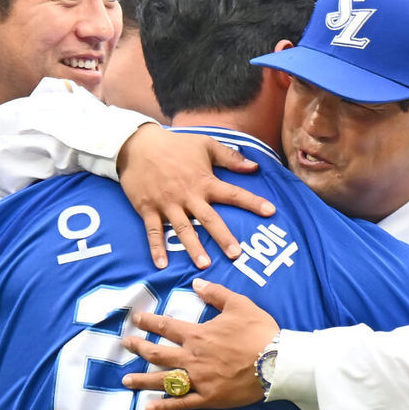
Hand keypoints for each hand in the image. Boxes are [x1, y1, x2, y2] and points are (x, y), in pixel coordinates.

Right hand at [117, 124, 275, 268]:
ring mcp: (167, 204)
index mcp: (204, 181)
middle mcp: (188, 196)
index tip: (270, 212)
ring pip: (183, 229)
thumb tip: (255, 167)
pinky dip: (156, 249)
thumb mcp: (206, 144)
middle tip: (236, 255)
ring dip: (193, 248)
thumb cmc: (175, 145)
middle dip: (223, 237)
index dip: (252, 202)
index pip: (233, 193)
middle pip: (209, 219)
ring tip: (204, 265)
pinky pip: (153, 232)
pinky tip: (162, 265)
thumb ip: (230, 157)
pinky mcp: (148, 209)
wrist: (138, 145)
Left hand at [121, 279, 278, 409]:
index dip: (149, 322)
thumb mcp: (239, 304)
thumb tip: (196, 282)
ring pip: (164, 380)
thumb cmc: (259, 332)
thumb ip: (215, 293)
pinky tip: (149, 408)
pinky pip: (182, 403)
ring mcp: (199, 379)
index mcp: (198, 334)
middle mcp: (192, 357)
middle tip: (125, 345)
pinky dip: (164, 406)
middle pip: (158, 353)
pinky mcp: (209, 398)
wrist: (277, 362)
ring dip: (142, 380)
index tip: (135, 319)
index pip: (166, 326)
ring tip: (126, 381)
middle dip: (139, 348)